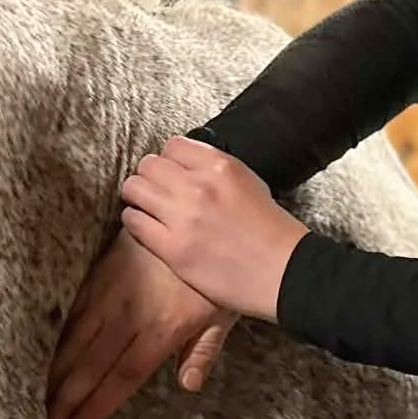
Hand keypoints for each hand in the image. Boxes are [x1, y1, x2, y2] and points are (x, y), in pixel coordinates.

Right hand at [47, 230, 237, 418]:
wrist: (198, 213)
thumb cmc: (217, 272)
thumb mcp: (222, 314)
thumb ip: (202, 351)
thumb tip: (188, 386)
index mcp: (163, 329)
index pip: (123, 377)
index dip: (96, 405)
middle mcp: (132, 313)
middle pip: (92, 363)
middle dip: (63, 396)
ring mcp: (113, 289)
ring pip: (75, 335)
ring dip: (52, 367)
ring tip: (29, 394)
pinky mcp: (100, 268)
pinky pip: (73, 304)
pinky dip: (54, 330)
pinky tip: (35, 349)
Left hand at [119, 136, 307, 321]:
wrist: (284, 273)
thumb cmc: (272, 233)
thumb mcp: (250, 183)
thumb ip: (216, 170)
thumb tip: (186, 167)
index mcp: (220, 166)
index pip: (172, 145)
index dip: (170, 161)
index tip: (173, 175)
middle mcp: (198, 186)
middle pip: (148, 165)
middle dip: (150, 178)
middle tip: (157, 193)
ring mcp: (183, 217)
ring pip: (134, 188)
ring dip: (138, 198)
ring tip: (149, 210)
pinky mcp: (172, 248)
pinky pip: (133, 221)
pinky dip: (136, 222)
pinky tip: (149, 229)